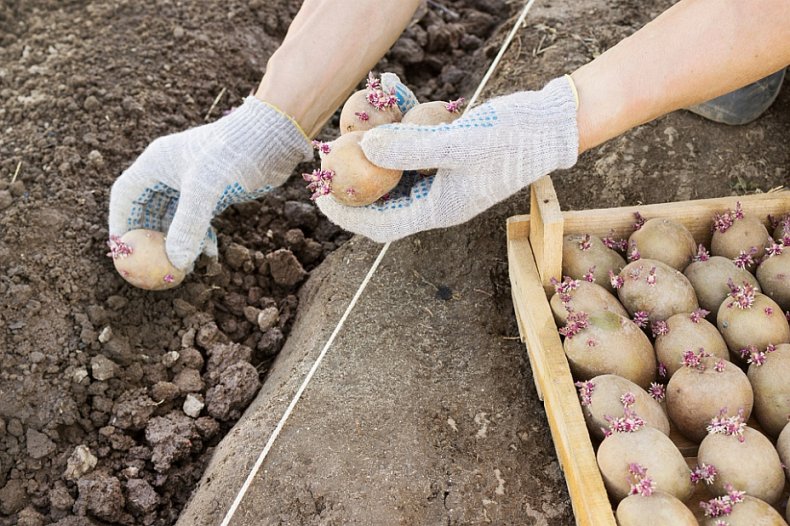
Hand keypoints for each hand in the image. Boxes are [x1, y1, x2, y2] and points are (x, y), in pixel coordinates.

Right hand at [108, 97, 311, 269]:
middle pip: (148, 210)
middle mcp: (170, 172)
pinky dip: (199, 237)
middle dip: (150, 239)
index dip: (120, 223)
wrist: (273, 137)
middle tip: (152, 267)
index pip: (125, 196)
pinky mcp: (213, 191)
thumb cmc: (233, 153)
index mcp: (156, 163)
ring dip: (177, 242)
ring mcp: (192, 182)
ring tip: (186, 266)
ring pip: (174, 218)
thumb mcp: (206, 190)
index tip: (122, 251)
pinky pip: (197, 219)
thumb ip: (188, 226)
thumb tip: (176, 262)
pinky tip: (210, 253)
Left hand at [316, 76, 578, 242]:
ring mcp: (442, 176)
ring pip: (395, 167)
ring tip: (357, 116)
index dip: (347, 215)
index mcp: (439, 209)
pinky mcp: (448, 154)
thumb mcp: (461, 142)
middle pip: (382, 197)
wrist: (552, 123)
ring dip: (376, 143)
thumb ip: (412, 147)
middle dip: (354, 177)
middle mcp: (437, 197)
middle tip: (329, 153)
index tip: (319, 196)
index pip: (381, 224)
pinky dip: (402, 122)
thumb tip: (365, 147)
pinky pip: (414, 143)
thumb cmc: (513, 138)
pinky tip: (394, 90)